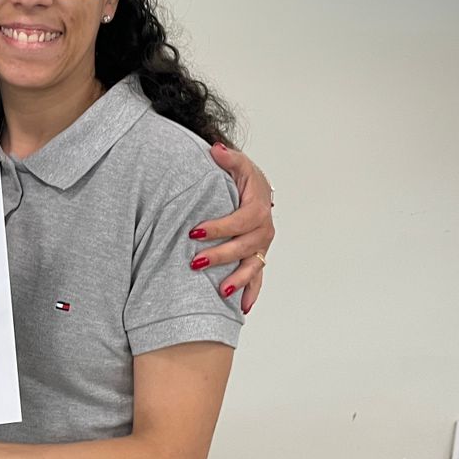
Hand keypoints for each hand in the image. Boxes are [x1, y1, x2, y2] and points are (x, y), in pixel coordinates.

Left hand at [190, 144, 274, 313]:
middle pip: (245, 247)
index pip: (240, 220)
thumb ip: (227, 159)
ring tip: (220, 291)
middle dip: (221, 256)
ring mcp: (262, 246)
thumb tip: (216, 151)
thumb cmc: (242, 178)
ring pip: (253, 267)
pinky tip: (242, 307)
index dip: (219, 227)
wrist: (254, 188)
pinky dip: (251, 292)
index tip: (195, 232)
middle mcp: (264, 229)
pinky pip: (257, 278)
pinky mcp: (258, 257)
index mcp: (258, 207)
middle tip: (196, 262)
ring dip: (238, 280)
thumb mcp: (237, 164)